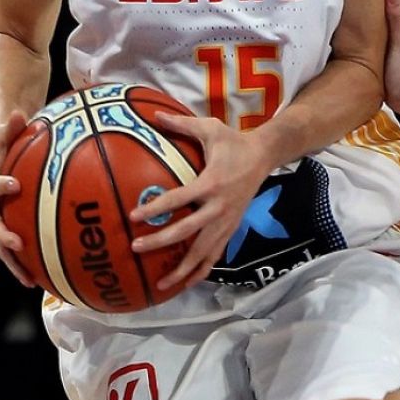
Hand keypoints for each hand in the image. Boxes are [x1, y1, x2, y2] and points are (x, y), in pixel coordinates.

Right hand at [0, 109, 34, 286]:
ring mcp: (0, 215)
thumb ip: (11, 126)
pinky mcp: (12, 224)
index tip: (14, 184)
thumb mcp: (10, 127)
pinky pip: (18, 246)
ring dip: (13, 260)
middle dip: (2, 234)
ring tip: (29, 279)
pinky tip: (47, 279)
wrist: (4, 144)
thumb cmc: (11, 136)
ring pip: (1, 242)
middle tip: (17, 242)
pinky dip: (28, 261)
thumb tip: (17, 113)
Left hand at [130, 112, 272, 290]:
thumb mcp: (210, 128)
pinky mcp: (232, 228)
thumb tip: (153, 114)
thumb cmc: (234, 142)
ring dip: (182, 269)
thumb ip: (181, 124)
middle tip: (136, 247)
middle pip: (187, 231)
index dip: (156, 208)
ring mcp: (227, 221)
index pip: (179, 199)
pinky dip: (201, 270)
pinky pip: (215, 254)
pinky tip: (185, 283)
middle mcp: (219, 207)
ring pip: (203, 251)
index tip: (134, 216)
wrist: (265, 156)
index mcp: (212, 183)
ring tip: (161, 284)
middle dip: (161, 241)